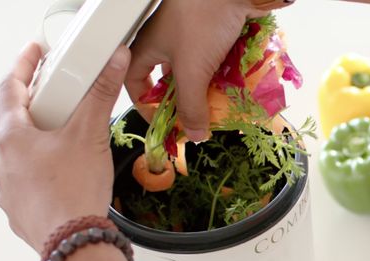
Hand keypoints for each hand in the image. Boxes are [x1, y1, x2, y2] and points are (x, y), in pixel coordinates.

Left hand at [0, 43, 129, 253]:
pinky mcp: (16, 209)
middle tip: (46, 96)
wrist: (73, 244)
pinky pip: (19, 180)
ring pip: (10, 152)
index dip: (22, 65)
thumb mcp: (90, 135)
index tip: (33, 53)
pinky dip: (33, 169)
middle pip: (4, 119)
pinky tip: (55, 173)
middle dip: (23, 103)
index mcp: (10, 135)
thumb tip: (113, 61)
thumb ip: (101, 94)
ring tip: (54, 137)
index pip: (8, 87)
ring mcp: (4, 187)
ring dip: (27, 139)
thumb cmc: (75, 191)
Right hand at [126, 0, 290, 140]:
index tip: (163, 123)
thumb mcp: (192, 70)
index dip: (145, 105)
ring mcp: (193, 35)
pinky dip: (223, 74)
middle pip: (170, 81)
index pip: (135, 82)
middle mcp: (168, 41)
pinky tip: (234, 86)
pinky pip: (216, 60)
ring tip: (219, 106)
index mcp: (149, 47)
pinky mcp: (215, 31)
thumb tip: (193, 134)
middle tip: (198, 119)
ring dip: (207, 90)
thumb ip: (191, 106)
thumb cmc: (202, 16)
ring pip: (196, 71)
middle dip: (185, 102)